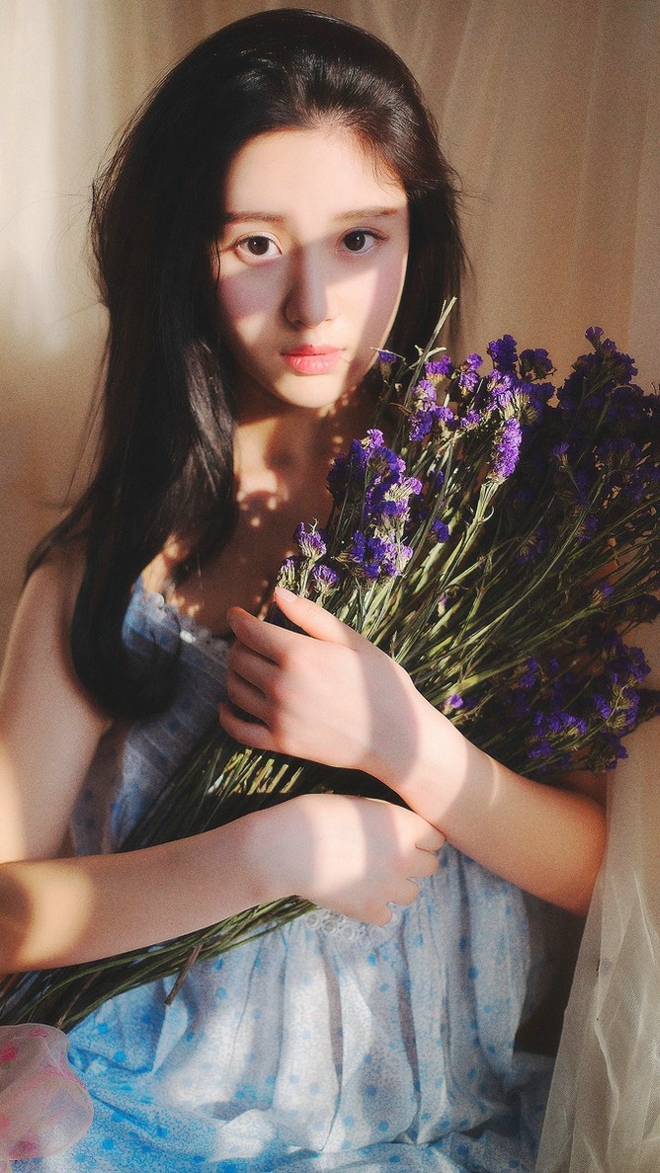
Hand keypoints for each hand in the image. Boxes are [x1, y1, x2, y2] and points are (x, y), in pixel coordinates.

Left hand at [219, 587, 422, 783]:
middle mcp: (281, 685)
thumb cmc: (382, 684)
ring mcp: (279, 717)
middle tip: (252, 642)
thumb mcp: (353, 641)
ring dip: (235, 674)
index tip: (237, 614)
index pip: (248, 631)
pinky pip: (238, 729)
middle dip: (240, 645)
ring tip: (249, 668)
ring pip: (233, 689)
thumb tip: (277, 594)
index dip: (238, 619)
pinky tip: (229, 705)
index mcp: (299, 654)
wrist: (398, 738)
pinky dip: (227, 715)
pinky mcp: (280, 744)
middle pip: (237, 658)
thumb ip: (311, 616)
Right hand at [255, 792, 443, 924]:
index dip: (421, 837)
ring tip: (374, 876)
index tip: (406, 837)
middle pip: (431, 866)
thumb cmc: (319, 815)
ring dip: (398, 886)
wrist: (288, 847)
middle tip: (390, 857)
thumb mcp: (362, 805)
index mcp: (404, 827)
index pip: (436, 839)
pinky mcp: (369, 910)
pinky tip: (359, 893)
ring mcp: (388, 888)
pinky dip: (377, 908)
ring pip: (412, 893)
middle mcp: (404, 858)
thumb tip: (404, 833)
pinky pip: (387, 915)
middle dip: (415, 861)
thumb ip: (390, 821)